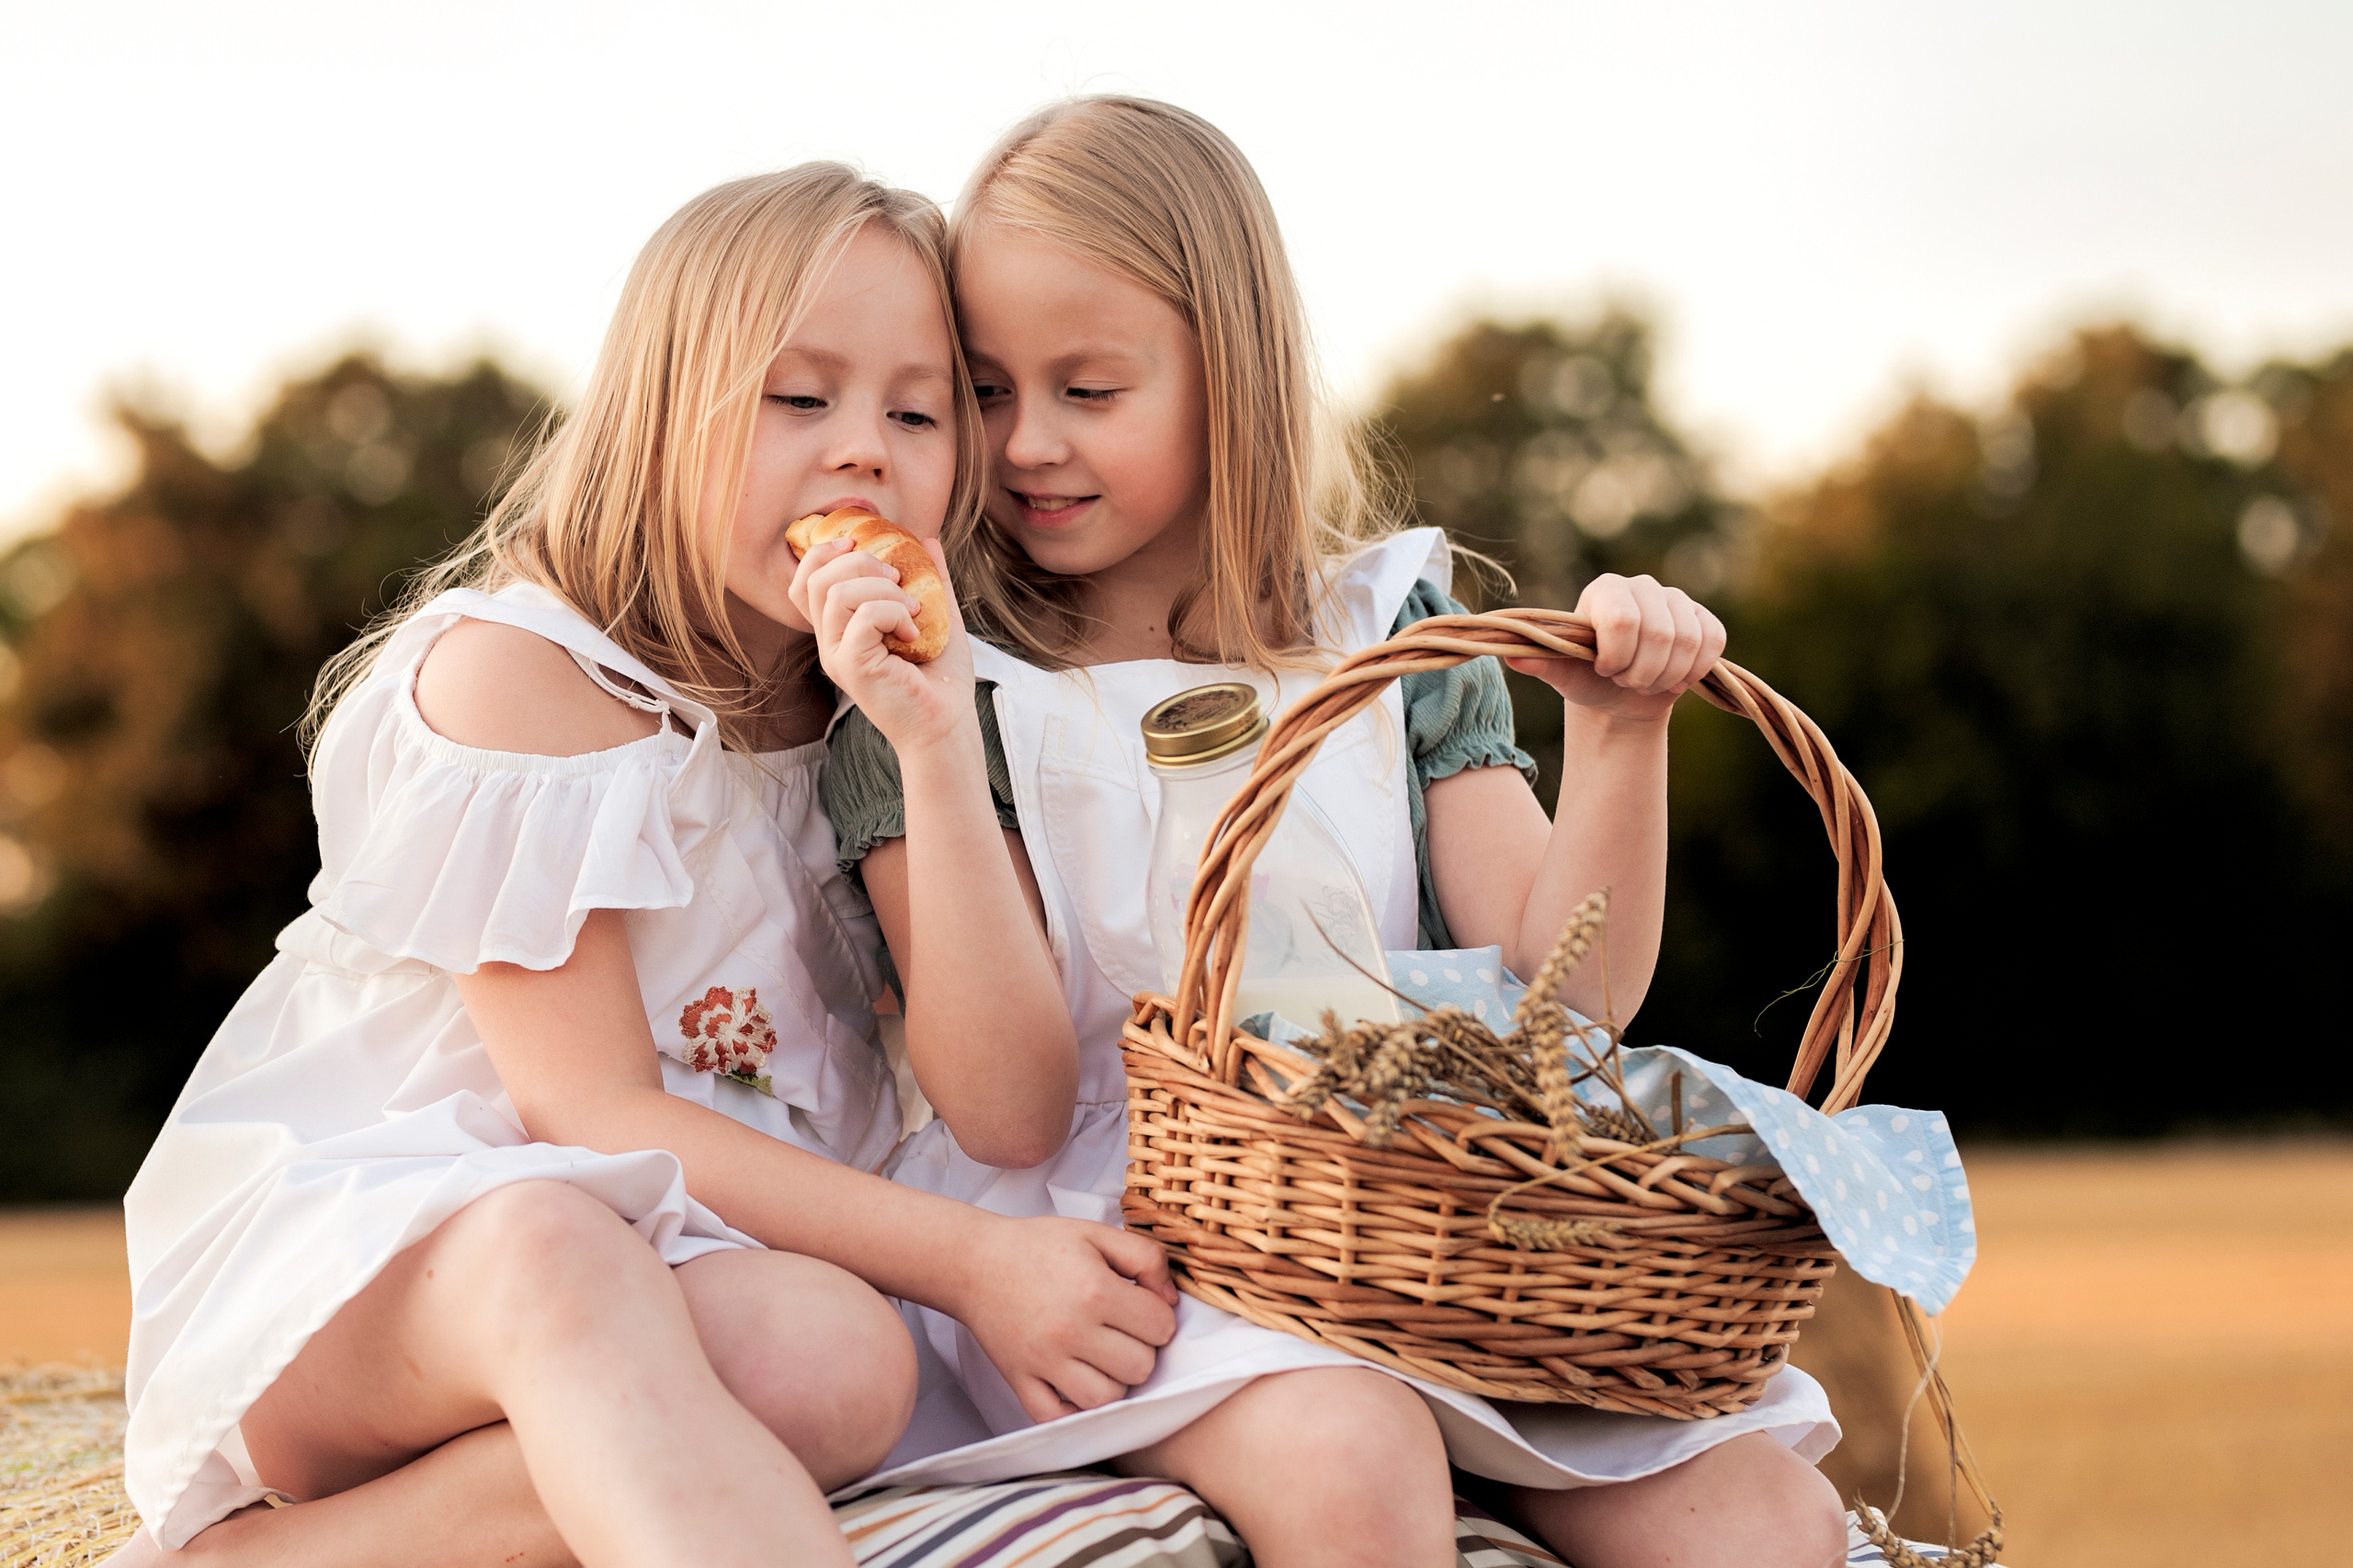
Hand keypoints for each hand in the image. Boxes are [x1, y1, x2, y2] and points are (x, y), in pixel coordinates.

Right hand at [790, 535, 974, 750]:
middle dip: (859, 562)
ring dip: (882, 589)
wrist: (949, 723)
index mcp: (840, 630)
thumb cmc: (941, 678)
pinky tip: (914, 631)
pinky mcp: (852, 667)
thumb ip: (929, 577)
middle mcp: (830, 643)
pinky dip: (893, 612)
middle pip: (815, 579)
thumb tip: (926, 540)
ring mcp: (837, 656)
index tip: (858, 545)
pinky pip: (862, 617)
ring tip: (912, 610)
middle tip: (897, 579)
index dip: (822, 555)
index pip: (805, 582)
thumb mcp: (937, 615)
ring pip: (837, 594)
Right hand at [946, 1215, 1178, 1422]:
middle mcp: (1071, 1331)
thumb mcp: (1097, 1234)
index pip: (1161, 1327)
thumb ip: (1146, 1257)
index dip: (1158, 1316)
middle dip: (1140, 1349)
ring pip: (1106, 1398)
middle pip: (1140, 1368)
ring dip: (1113, 1380)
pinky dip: (1072, 1408)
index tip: (1140, 1307)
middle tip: (1121, 1331)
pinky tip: (1075, 1381)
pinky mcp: (1020, 1381)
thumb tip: (1171, 1300)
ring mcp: (1043, 1362)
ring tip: (1100, 1356)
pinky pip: (1058, 1417)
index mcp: (1095, 1291)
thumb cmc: (1038, 1246)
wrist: (974, 1263)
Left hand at [1507, 572, 1725, 723]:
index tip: (1603, 669)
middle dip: (1641, 671)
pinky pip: (1712, 643)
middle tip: (1624, 679)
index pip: (1622, 619)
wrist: (1619, 698)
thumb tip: (1510, 655)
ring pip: (1688, 641)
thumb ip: (1541, 661)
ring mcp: (1677, 600)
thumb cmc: (1585, 679)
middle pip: (1659, 633)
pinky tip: (1673, 678)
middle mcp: (1642, 585)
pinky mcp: (1704, 619)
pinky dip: (1693, 670)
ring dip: (1665, 675)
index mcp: (1604, 589)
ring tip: (1644, 680)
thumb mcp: (1560, 673)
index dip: (1616, 655)